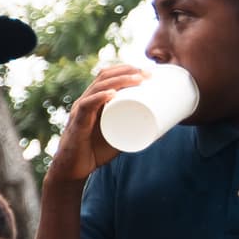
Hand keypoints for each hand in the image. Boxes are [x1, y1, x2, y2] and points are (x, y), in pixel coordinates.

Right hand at [47, 61, 145, 187]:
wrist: (74, 169)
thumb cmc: (95, 151)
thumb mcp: (120, 137)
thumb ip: (136, 131)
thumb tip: (164, 130)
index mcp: (94, 101)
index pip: (107, 76)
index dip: (126, 69)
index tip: (148, 72)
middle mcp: (86, 101)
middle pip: (104, 77)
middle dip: (127, 71)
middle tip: (148, 75)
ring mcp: (80, 111)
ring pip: (98, 88)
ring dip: (118, 80)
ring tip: (137, 80)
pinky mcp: (77, 124)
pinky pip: (86, 106)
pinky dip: (99, 98)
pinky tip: (111, 94)